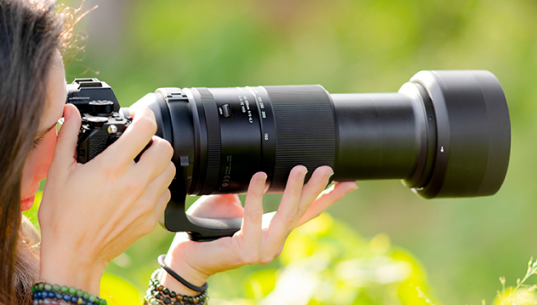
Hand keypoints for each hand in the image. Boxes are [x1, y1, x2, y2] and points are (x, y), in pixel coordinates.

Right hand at [38, 104, 174, 294]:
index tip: (136, 115)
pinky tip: (140, 187)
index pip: (145, 128)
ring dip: (158, 162)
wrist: (73, 256)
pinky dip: (157, 185)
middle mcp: (135, 183)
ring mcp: (146, 202)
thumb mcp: (58, 172)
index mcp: (112, 167)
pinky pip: (166, 193)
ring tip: (140, 164)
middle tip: (138, 143)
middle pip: (165, 147)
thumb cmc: (62, 217)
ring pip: (169, 170)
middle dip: (153, 139)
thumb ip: (67, 137)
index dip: (143, 115)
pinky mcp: (151, 218)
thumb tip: (71, 112)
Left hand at [159, 166, 357, 295]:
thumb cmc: (208, 227)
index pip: (307, 212)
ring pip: (286, 216)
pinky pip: (254, 218)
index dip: (328, 198)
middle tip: (326, 167)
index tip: (348, 183)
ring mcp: (264, 249)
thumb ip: (249, 188)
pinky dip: (257, 196)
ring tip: (300, 169)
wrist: (188, 252)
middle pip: (302, 212)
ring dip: (294, 191)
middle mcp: (274, 240)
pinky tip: (260, 178)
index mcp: (274, 228)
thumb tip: (258, 163)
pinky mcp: (249, 251)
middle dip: (316, 189)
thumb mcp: (233, 201)